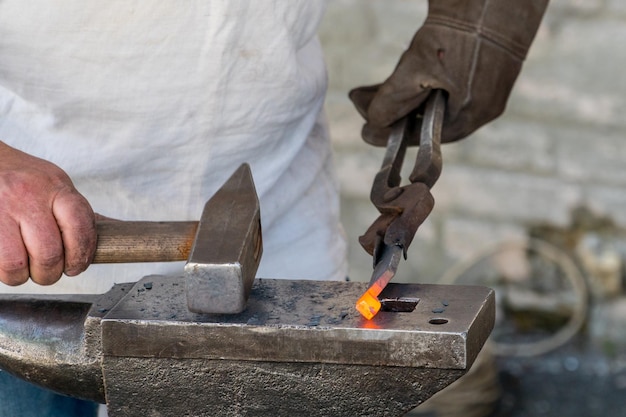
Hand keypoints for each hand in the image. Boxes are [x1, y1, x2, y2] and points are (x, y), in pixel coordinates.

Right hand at [0, 142, 95, 284]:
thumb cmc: (22, 179)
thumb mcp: (55, 185)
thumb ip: (77, 212)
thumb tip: (117, 232)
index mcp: (56, 187)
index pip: (80, 225)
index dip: (81, 254)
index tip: (76, 265)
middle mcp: (29, 196)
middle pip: (50, 252)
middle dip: (51, 273)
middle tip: (48, 271)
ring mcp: (2, 209)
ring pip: (18, 263)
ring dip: (24, 275)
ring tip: (25, 268)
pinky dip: (4, 272)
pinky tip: (7, 262)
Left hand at [350, 0, 548, 144]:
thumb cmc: (460, 31)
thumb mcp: (417, 66)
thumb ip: (393, 98)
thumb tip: (373, 120)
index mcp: (468, 115)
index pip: (422, 136)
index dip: (390, 134)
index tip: (365, 131)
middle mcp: (480, 109)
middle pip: (426, 120)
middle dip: (391, 111)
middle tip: (362, 103)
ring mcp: (485, 90)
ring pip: (433, 102)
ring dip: (401, 96)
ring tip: (370, 89)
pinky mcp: (484, 72)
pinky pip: (445, 87)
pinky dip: (420, 83)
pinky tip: (398, 74)